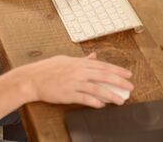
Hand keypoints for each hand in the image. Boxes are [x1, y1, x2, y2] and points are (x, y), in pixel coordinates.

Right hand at [16, 53, 133, 107]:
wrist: (32, 78)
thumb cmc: (47, 69)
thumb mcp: (66, 60)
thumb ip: (82, 59)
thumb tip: (94, 56)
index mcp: (79, 63)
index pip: (103, 66)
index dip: (117, 70)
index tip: (128, 74)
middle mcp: (78, 71)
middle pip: (104, 76)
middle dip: (119, 82)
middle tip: (130, 87)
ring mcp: (73, 83)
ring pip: (97, 88)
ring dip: (110, 95)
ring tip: (120, 100)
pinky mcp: (68, 94)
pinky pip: (84, 98)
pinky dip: (94, 102)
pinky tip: (102, 105)